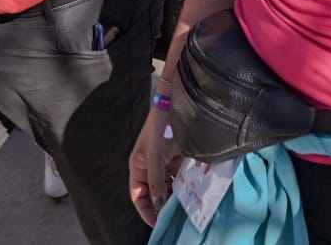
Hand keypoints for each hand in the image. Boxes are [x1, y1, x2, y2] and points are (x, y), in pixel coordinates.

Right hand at [128, 106, 180, 226]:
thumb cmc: (158, 129)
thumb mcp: (154, 156)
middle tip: (174, 217)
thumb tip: (158, 205)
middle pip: (154, 193)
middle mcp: (150, 168)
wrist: (174, 106)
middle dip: (162, 205)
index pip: (138, 195)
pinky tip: (192, 193)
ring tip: (184, 208)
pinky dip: (185, 185)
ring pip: (168, 187)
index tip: (155, 223)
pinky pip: (180, 177)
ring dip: (175, 196)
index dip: (145, 210)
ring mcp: (164, 164)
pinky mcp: (178, 159)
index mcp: (138, 167)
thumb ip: (156, 181)